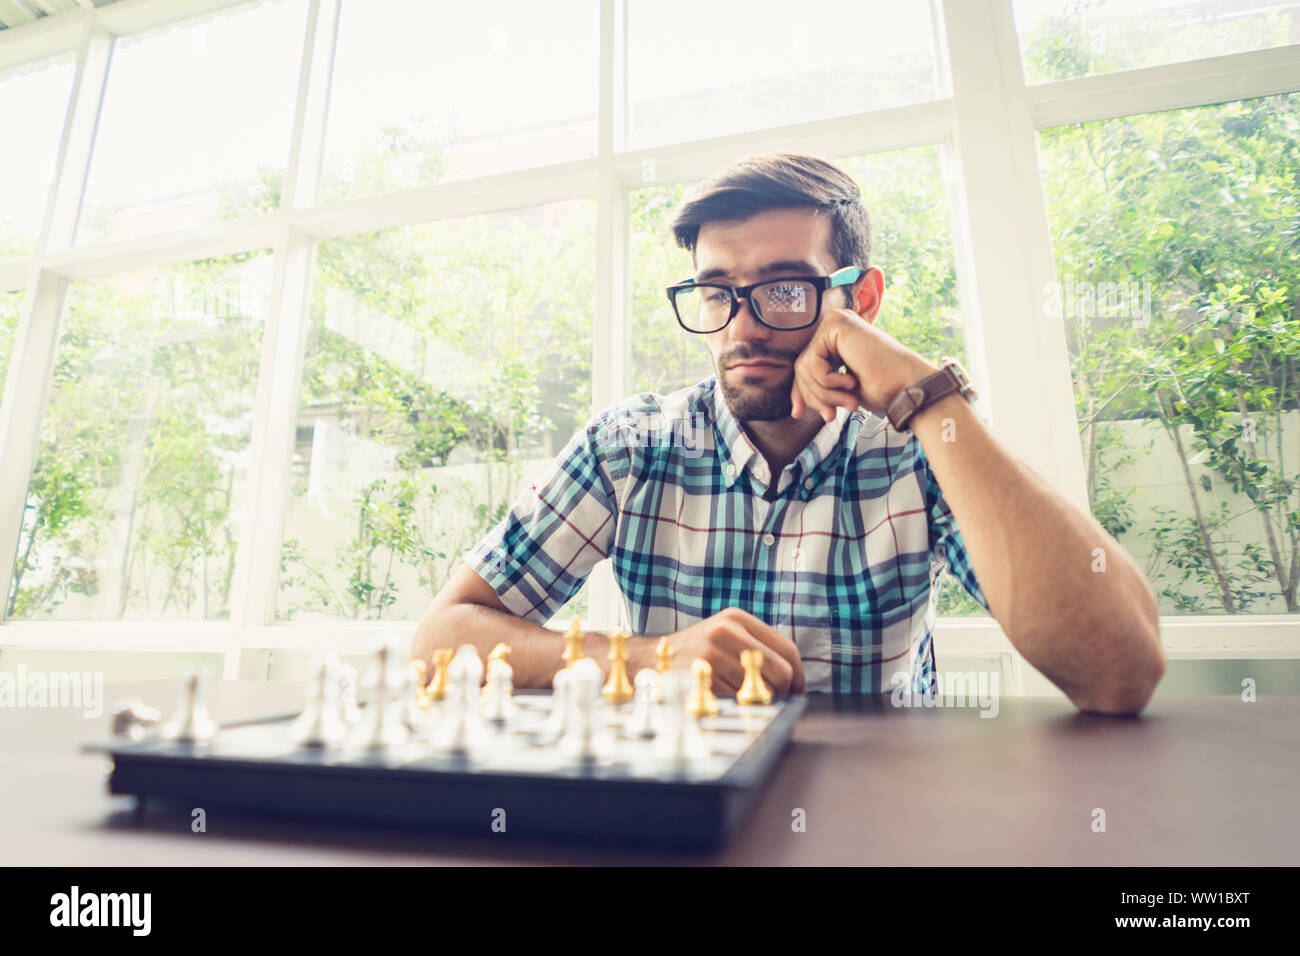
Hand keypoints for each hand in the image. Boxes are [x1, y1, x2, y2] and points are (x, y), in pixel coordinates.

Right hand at [665, 608, 805, 694]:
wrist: (646, 661)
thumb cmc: (695, 655)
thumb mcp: (724, 638)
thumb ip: (758, 650)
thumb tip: (796, 684)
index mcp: (737, 619)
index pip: (788, 650)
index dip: (799, 678)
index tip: (797, 693)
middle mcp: (726, 630)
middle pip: (782, 672)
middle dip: (780, 693)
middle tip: (766, 701)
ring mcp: (712, 652)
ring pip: (760, 691)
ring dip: (752, 702)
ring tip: (731, 695)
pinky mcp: (700, 675)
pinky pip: (736, 702)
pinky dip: (732, 707)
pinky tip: (716, 698)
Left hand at [789, 309, 937, 422]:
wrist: (906, 387)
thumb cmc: (883, 390)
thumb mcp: (842, 392)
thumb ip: (820, 388)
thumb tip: (795, 404)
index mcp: (838, 340)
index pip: (806, 366)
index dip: (800, 391)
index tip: (797, 414)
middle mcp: (835, 326)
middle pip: (802, 367)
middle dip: (814, 396)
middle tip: (831, 416)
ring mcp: (835, 321)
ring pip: (805, 367)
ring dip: (824, 393)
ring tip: (849, 402)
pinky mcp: (835, 323)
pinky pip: (812, 361)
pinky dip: (827, 381)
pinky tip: (851, 382)